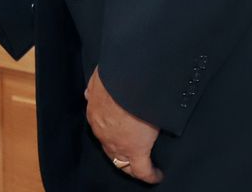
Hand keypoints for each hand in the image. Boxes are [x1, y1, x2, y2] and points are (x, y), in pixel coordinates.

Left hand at [86, 69, 161, 183]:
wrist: (127, 83)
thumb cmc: (115, 76)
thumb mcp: (101, 79)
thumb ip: (97, 87)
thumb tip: (94, 88)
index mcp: (95, 114)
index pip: (101, 128)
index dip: (109, 133)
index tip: (117, 134)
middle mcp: (102, 132)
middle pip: (109, 148)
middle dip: (117, 151)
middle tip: (130, 152)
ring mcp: (117, 144)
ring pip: (122, 162)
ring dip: (130, 164)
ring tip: (141, 166)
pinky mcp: (135, 150)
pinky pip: (142, 170)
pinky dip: (150, 175)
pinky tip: (157, 175)